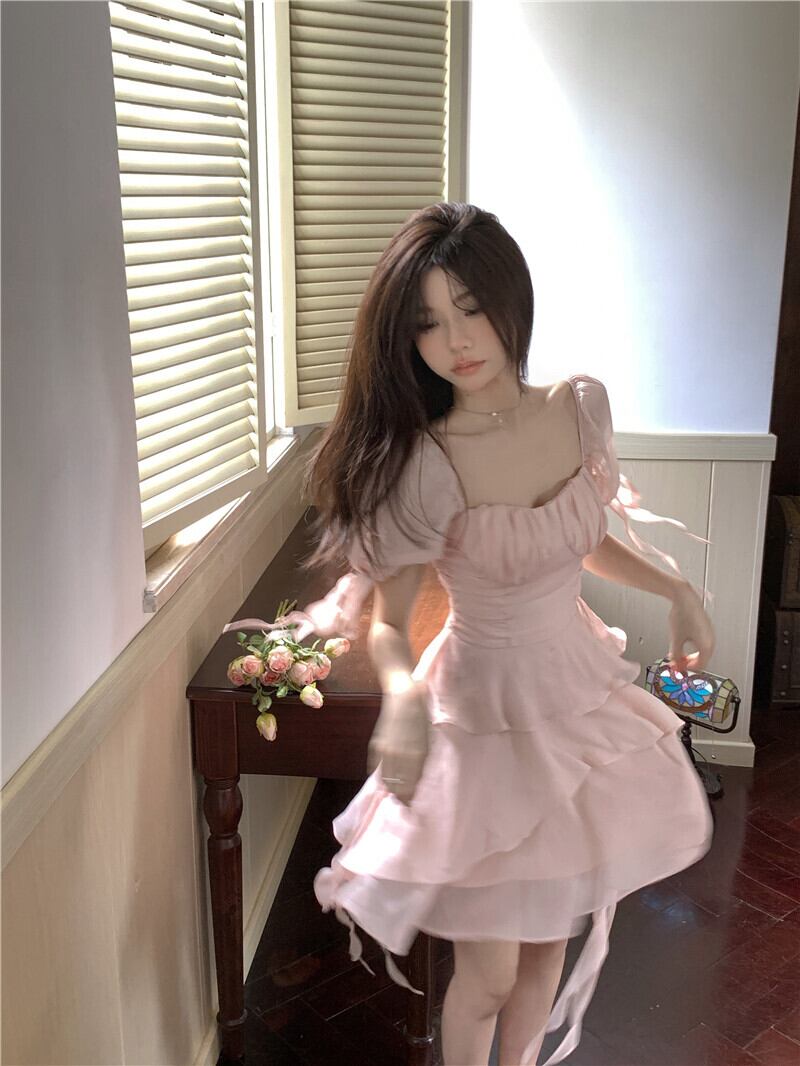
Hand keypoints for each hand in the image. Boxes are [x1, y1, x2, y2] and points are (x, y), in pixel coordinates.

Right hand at [366, 682, 429, 805]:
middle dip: (400, 797)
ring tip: (395, 795)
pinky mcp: (377, 745)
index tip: (411, 806)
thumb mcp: (427, 741)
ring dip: (391, 789)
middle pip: (398, 786)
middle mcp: (400, 755)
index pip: (411, 785)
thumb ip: (421, 763)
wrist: (404, 696)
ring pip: (386, 780)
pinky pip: (378, 768)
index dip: (410, 798)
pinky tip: (386, 780)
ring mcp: (386, 750)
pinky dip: (382, 776)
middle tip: (403, 804)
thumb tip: (416, 783)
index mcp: (417, 754)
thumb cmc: (421, 718)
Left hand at [667, 581, 714, 672]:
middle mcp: (711, 639)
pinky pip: (703, 641)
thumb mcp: (675, 639)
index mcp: (706, 645)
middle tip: (678, 662)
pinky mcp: (707, 627)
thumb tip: (675, 663)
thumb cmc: (682, 615)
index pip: (700, 665)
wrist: (685, 598)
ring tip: (678, 652)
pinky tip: (684, 642)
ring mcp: (710, 633)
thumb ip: (675, 654)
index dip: (687, 668)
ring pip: (703, 650)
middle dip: (690, 662)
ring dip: (691, 654)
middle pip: (703, 658)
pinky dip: (694, 646)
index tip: (678, 668)